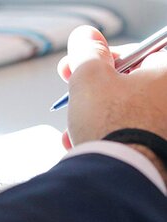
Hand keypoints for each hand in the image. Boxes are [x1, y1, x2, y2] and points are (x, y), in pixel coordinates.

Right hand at [57, 25, 166, 146]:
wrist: (120, 180)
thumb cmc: (111, 124)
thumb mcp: (90, 77)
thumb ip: (87, 51)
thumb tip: (84, 36)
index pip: (134, 54)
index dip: (99, 57)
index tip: (75, 65)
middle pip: (127, 86)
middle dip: (91, 90)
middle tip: (71, 92)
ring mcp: (164, 130)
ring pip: (122, 114)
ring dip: (91, 117)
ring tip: (72, 129)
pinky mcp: (156, 153)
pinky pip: (126, 137)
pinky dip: (103, 138)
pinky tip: (82, 144)